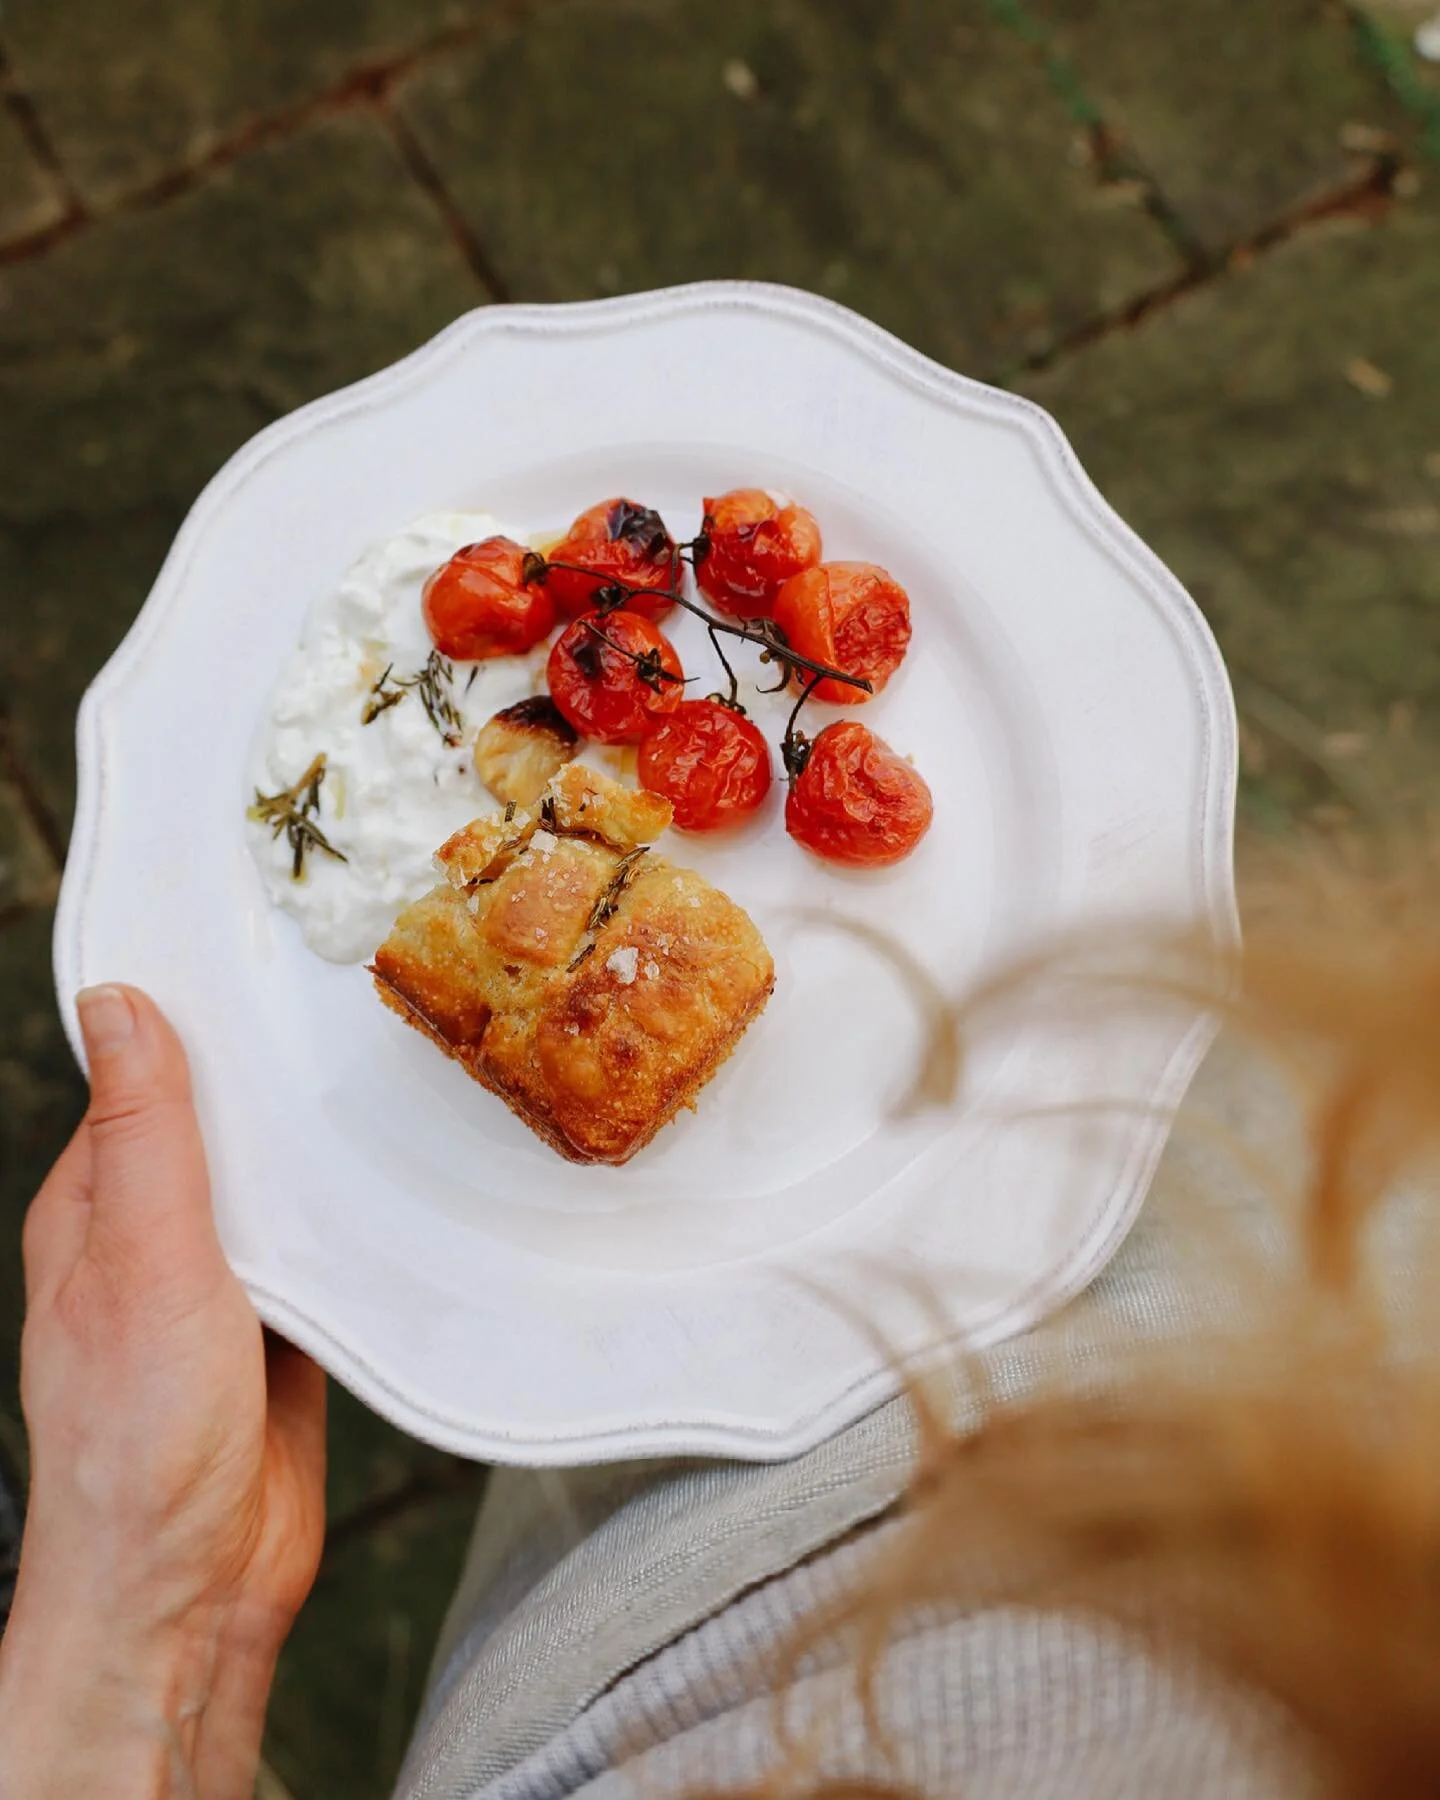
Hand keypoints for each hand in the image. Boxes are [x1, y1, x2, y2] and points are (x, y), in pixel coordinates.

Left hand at [0, 986, 326, 1798]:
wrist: (194, 1584)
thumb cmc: (138, 1436)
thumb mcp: (144, 1255)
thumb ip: (144, 1133)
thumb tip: (118, 1006)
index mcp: (97, 1210)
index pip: (144, 1083)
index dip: (195, 1022)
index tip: (258, 963)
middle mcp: (155, 1241)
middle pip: (224, 1133)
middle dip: (277, 1089)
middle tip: (350, 1020)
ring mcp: (223, 1288)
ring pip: (281, 1193)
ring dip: (322, 1162)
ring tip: (385, 1094)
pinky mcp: (285, 1333)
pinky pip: (326, 1257)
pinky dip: (356, 1232)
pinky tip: (397, 1203)